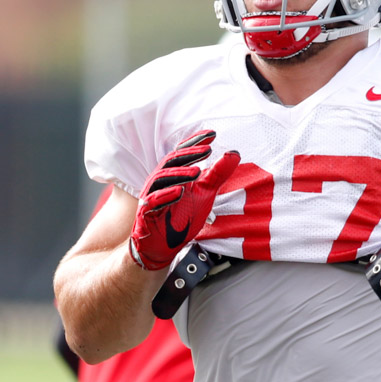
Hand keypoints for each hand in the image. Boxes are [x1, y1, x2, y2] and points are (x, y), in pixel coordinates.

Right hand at [128, 132, 239, 270]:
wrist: (164, 247)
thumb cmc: (181, 218)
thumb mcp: (205, 193)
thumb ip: (217, 174)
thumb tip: (234, 154)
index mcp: (173, 174)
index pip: (183, 152)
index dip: (195, 142)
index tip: (212, 134)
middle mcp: (160, 181)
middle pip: (171, 162)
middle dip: (189, 154)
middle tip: (208, 150)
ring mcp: (151, 196)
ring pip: (161, 179)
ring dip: (180, 174)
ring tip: (198, 171)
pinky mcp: (146, 213)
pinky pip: (153, 201)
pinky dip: (166, 196)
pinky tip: (180, 192)